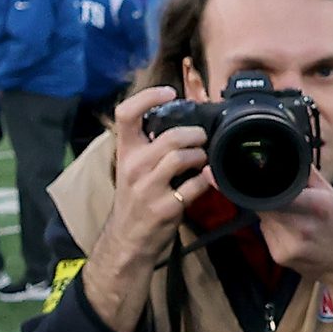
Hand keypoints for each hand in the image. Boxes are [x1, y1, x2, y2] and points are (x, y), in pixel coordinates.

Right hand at [75, 87, 212, 331]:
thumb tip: (187, 124)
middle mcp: (133, 166)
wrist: (128, 240)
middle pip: (171, 136)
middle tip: (202, 140)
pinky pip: (195, 185)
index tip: (169, 91)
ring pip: (183, 157)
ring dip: (202, 157)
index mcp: (125, 152)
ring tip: (203, 161)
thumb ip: (153, 147)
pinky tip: (206, 182)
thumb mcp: (135, 169)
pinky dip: (207, 181)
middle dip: (196, 135)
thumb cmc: (136, 200)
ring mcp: (147, 187)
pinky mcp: (164, 206)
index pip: (126, 113)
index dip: (148, 97)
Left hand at [254, 171, 332, 320]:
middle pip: (265, 203)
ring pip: (263, 218)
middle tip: (286, 199)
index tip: (268, 179)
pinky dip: (274, 228)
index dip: (267, 183)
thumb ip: (308, 175)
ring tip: (294, 218)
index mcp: (317, 206)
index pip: (275, 189)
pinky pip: (266, 233)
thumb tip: (290, 153)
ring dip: (272, 213)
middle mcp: (301, 226)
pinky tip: (293, 232)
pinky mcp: (280, 256)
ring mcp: (288, 244)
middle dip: (270, 197)